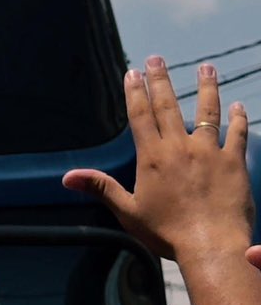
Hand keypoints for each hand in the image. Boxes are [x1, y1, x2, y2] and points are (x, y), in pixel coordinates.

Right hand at [64, 58, 252, 262]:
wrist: (211, 246)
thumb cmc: (167, 233)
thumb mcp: (128, 212)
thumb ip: (101, 188)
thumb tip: (66, 177)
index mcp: (152, 158)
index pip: (141, 116)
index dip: (136, 92)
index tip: (134, 72)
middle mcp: (179, 148)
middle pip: (169, 106)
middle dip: (161, 80)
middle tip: (157, 57)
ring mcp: (209, 153)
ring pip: (207, 112)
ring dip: (206, 88)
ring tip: (207, 67)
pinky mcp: (233, 163)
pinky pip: (236, 135)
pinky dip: (238, 119)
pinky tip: (238, 106)